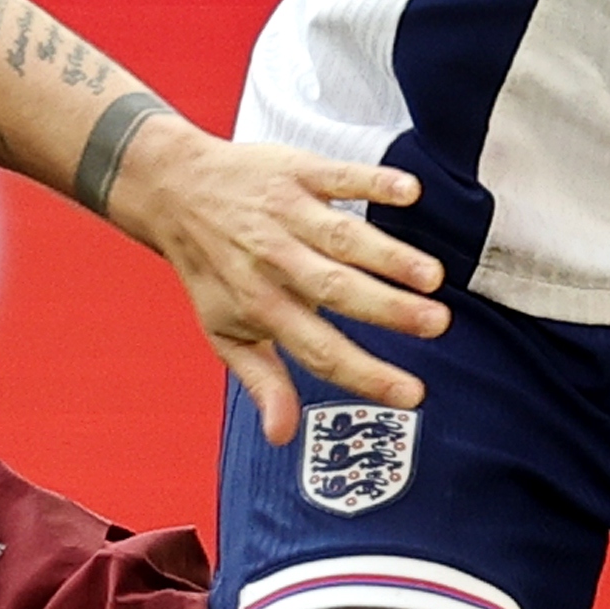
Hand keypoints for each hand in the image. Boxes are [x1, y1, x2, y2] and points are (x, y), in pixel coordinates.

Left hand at [94, 123, 449, 443]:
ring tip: (431, 277)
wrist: (173, 191)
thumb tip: (282, 436)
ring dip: (388, 255)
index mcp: (261, 306)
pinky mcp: (295, 171)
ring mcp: (286, 214)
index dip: (364, 374)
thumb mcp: (225, 331)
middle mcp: (274, 261)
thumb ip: (261, 381)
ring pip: (342, 236)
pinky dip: (372, 182)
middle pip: (335, 289)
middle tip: (436, 325)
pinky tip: (409, 193)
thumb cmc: (211, 269)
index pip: (318, 349)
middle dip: (387, 309)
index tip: (412, 395)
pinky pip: (337, 176)